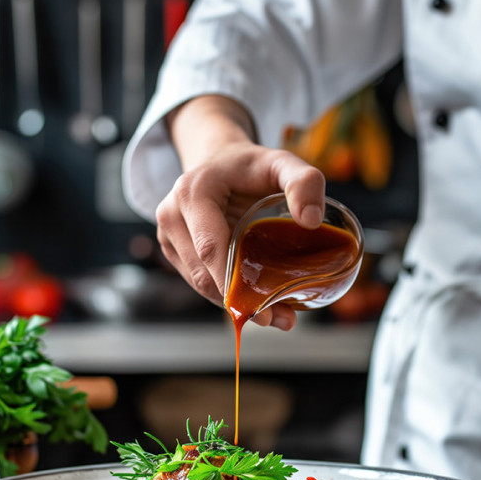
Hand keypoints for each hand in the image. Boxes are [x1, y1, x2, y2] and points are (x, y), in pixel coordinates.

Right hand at [156, 96, 325, 329]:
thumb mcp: (282, 162)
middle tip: (279, 318)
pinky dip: (226, 296)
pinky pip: (198, 282)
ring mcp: (169, 235)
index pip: (209, 247)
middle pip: (202, 273)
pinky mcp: (173, 251)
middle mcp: (172, 215)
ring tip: (275, 315)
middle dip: (239, 302)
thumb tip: (312, 221)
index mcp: (192, 192)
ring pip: (198, 284)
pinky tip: (256, 302)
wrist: (219, 161)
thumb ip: (304, 181)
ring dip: (233, 305)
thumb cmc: (251, 165)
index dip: (233, 282)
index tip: (262, 308)